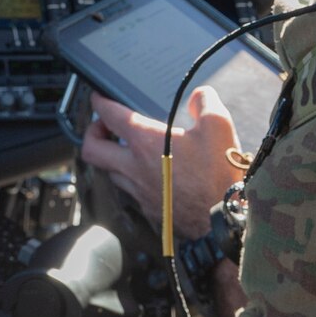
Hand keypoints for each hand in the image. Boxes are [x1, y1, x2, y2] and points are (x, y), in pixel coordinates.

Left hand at [80, 88, 243, 239]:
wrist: (224, 219)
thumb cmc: (218, 175)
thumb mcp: (218, 125)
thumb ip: (204, 102)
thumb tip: (198, 96)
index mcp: (146, 143)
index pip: (110, 116)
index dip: (100, 103)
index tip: (98, 99)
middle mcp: (135, 168)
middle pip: (93, 150)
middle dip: (92, 133)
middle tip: (103, 126)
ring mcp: (140, 192)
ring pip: (109, 172)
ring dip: (111, 158)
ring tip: (125, 149)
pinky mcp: (149, 209)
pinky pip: (129, 191)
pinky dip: (130, 179)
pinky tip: (146, 174)